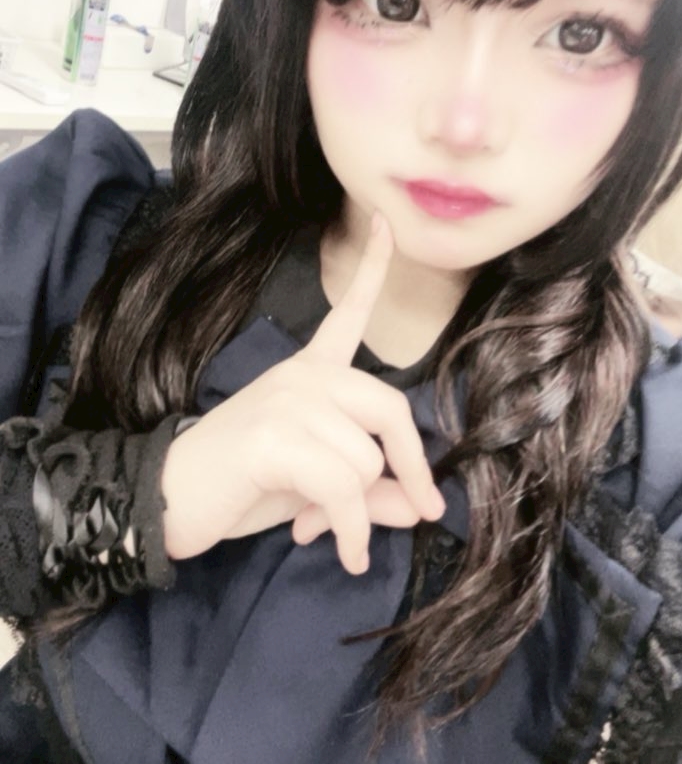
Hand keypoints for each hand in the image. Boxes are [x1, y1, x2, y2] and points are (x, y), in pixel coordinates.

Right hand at [161, 213, 444, 573]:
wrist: (166, 501)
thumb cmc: (243, 486)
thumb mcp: (318, 488)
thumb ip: (370, 491)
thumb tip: (420, 507)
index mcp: (310, 372)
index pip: (348, 313)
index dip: (373, 270)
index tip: (389, 223)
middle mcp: (302, 376)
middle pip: (391, 408)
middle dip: (413, 467)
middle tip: (420, 510)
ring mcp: (286, 401)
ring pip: (367, 460)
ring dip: (358, 512)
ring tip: (324, 527)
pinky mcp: (273, 436)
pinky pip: (343, 488)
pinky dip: (351, 531)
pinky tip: (344, 551)